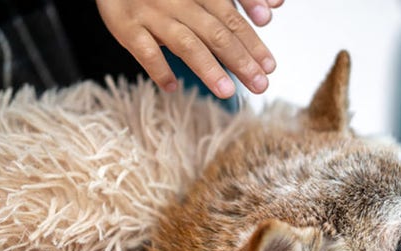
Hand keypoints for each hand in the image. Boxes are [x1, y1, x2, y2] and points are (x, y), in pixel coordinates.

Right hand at [95, 0, 282, 97]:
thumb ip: (236, 0)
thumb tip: (274, 9)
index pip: (231, 15)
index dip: (253, 40)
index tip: (271, 65)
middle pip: (215, 31)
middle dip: (241, 60)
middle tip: (260, 85)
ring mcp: (151, 12)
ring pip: (185, 42)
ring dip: (208, 68)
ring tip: (228, 92)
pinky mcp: (126, 25)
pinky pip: (144, 50)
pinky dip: (159, 69)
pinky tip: (173, 87)